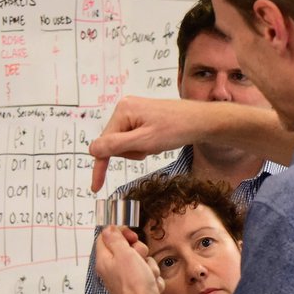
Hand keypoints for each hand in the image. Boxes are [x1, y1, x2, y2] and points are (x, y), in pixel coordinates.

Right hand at [89, 97, 207, 190]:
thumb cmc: (177, 129)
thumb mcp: (145, 141)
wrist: (201, 121)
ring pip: (125, 142)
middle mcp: (125, 107)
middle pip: (114, 142)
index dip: (100, 165)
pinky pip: (134, 137)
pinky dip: (144, 144)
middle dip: (131, 152)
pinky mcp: (142, 116)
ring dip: (139, 149)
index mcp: (122, 110)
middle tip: (150, 148)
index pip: (103, 143)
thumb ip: (116, 146)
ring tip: (156, 143)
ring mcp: (133, 111)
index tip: (96, 187)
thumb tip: (92, 150)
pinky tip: (157, 140)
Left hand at [95, 225, 163, 293]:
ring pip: (142, 261)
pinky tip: (152, 286)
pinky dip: (153, 279)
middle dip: (140, 251)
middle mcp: (113, 269)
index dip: (120, 232)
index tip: (131, 235)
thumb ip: (116, 239)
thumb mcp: (124, 255)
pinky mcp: (140, 287)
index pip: (106, 237)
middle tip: (140, 257)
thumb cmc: (134, 284)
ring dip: (149, 266)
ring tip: (147, 276)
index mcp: (105, 260)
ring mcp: (127, 279)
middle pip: (127, 249)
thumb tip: (108, 228)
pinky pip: (149, 274)